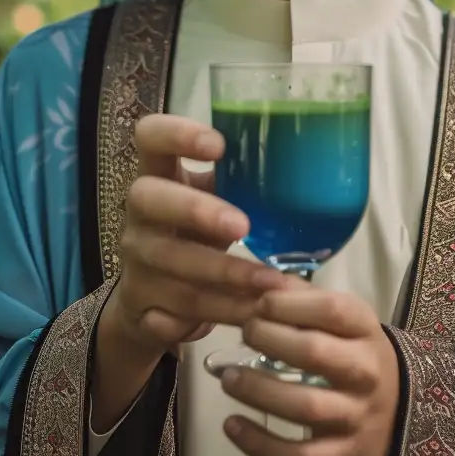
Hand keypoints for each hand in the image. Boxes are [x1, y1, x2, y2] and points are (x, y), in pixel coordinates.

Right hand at [96, 114, 275, 429]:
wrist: (154, 303)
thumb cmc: (199, 241)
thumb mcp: (216, 207)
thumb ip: (247, 191)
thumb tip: (319, 176)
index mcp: (160, 178)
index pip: (150, 136)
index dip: (176, 134)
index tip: (218, 145)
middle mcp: (139, 216)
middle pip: (147, 198)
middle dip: (196, 211)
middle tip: (242, 226)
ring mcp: (135, 262)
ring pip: (172, 266)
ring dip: (224, 277)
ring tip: (270, 286)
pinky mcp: (142, 307)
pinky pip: (171, 315)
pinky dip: (209, 319)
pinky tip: (243, 321)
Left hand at [217, 287, 401, 455]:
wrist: (397, 418)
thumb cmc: (355, 360)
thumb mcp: (343, 325)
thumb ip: (302, 300)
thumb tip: (256, 277)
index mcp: (366, 333)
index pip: (332, 310)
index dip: (287, 304)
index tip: (259, 304)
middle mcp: (366, 374)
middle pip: (314, 353)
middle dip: (268, 339)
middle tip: (245, 334)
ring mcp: (354, 417)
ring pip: (304, 406)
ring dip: (258, 391)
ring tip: (227, 378)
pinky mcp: (340, 455)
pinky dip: (260, 444)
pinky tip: (231, 425)